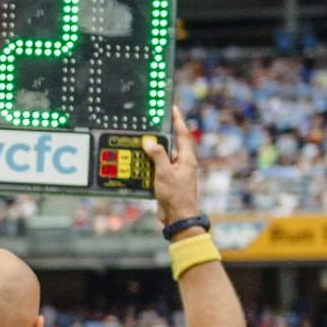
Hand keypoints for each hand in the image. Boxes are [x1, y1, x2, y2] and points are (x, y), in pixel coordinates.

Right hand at [141, 106, 201, 227]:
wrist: (178, 218)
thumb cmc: (176, 196)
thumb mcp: (165, 173)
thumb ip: (157, 156)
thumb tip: (149, 142)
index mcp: (186, 159)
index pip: (182, 134)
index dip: (177, 120)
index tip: (172, 108)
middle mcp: (182, 163)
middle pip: (171, 144)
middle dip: (161, 134)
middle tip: (152, 123)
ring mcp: (175, 172)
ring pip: (162, 156)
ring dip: (152, 150)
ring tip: (141, 140)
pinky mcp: (167, 181)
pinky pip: (157, 168)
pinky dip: (149, 164)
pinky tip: (139, 161)